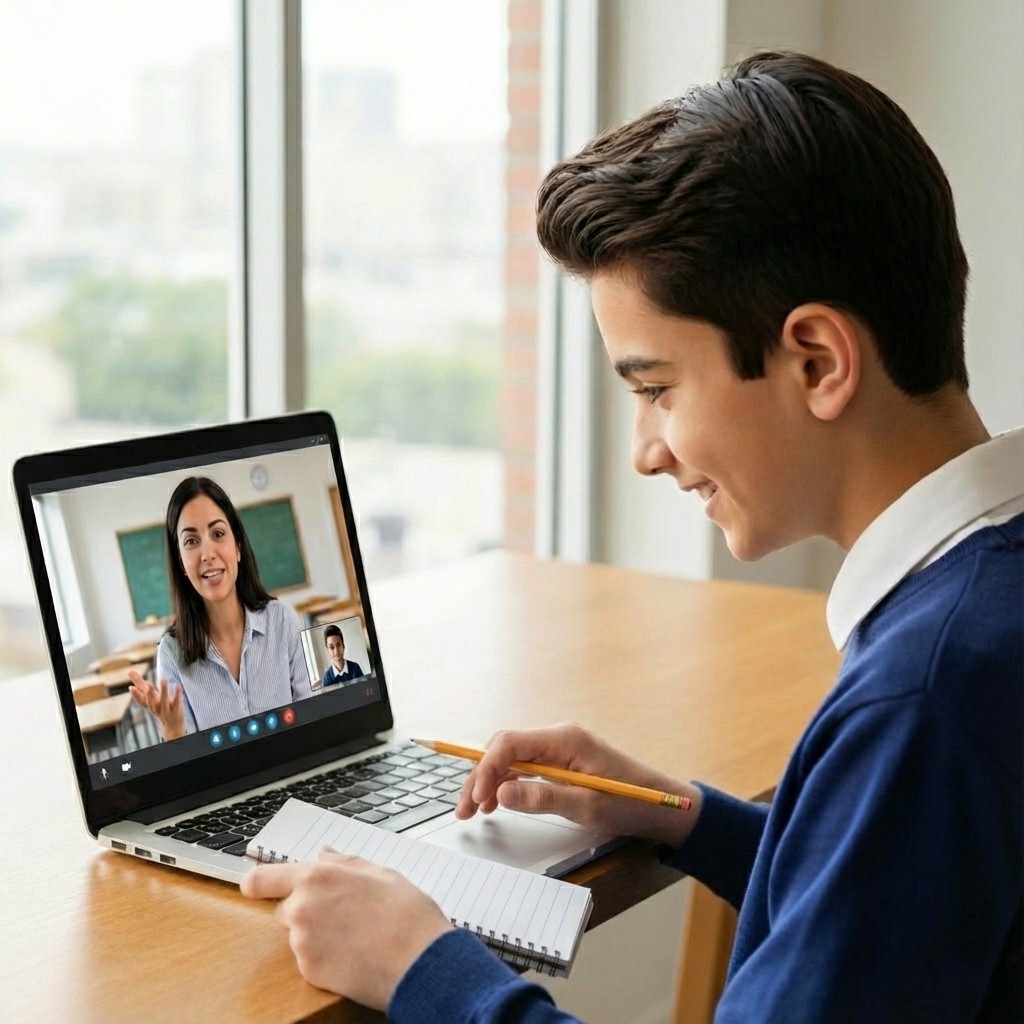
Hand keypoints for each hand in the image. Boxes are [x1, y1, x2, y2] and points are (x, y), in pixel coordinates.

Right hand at [127, 670, 185, 740]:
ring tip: (163, 679)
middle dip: (149, 693)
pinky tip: (177, 685)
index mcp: (149, 704)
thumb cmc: (160, 710)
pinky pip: (177, 702)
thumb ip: (141, 689)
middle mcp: (156, 708)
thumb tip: (130, 682)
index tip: (130, 688)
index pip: (141, 700)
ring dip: (163, 690)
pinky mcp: (176, 710)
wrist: (172, 727)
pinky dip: (177, 694)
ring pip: (164, 701)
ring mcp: (166, 710)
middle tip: (147, 683)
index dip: (135, 695)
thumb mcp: (150, 700)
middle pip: (151, 701)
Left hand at [241, 848, 452, 1009]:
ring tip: (355, 935)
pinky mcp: (310, 973)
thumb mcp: (380, 872)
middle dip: (305, 910)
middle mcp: (302, 908)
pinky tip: (354, 953)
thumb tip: (325, 855)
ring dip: (317, 935)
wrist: (420, 961)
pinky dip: (326, 958)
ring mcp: (303, 943)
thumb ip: (345, 863)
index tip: (253, 885)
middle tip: (341, 913)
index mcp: (317, 877)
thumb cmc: (406, 913)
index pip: (262, 879)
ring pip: (299, 936)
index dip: (256, 882)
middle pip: (286, 908)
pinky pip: (309, 960)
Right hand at [455, 722, 700, 847]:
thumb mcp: (586, 805)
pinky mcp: (560, 762)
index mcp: (564, 739)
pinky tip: (497, 803)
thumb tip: (502, 793)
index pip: (510, 743)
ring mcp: (558, 749)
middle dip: (480, 776)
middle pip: (504, 748)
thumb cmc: (629, 803)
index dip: (486, 769)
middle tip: (464, 810)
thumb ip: (543, 797)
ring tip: (474, 811)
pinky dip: (506, 783)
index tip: (477, 798)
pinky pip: (523, 766)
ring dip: (489, 781)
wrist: (661, 806)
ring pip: (510, 758)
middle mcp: (557, 737)